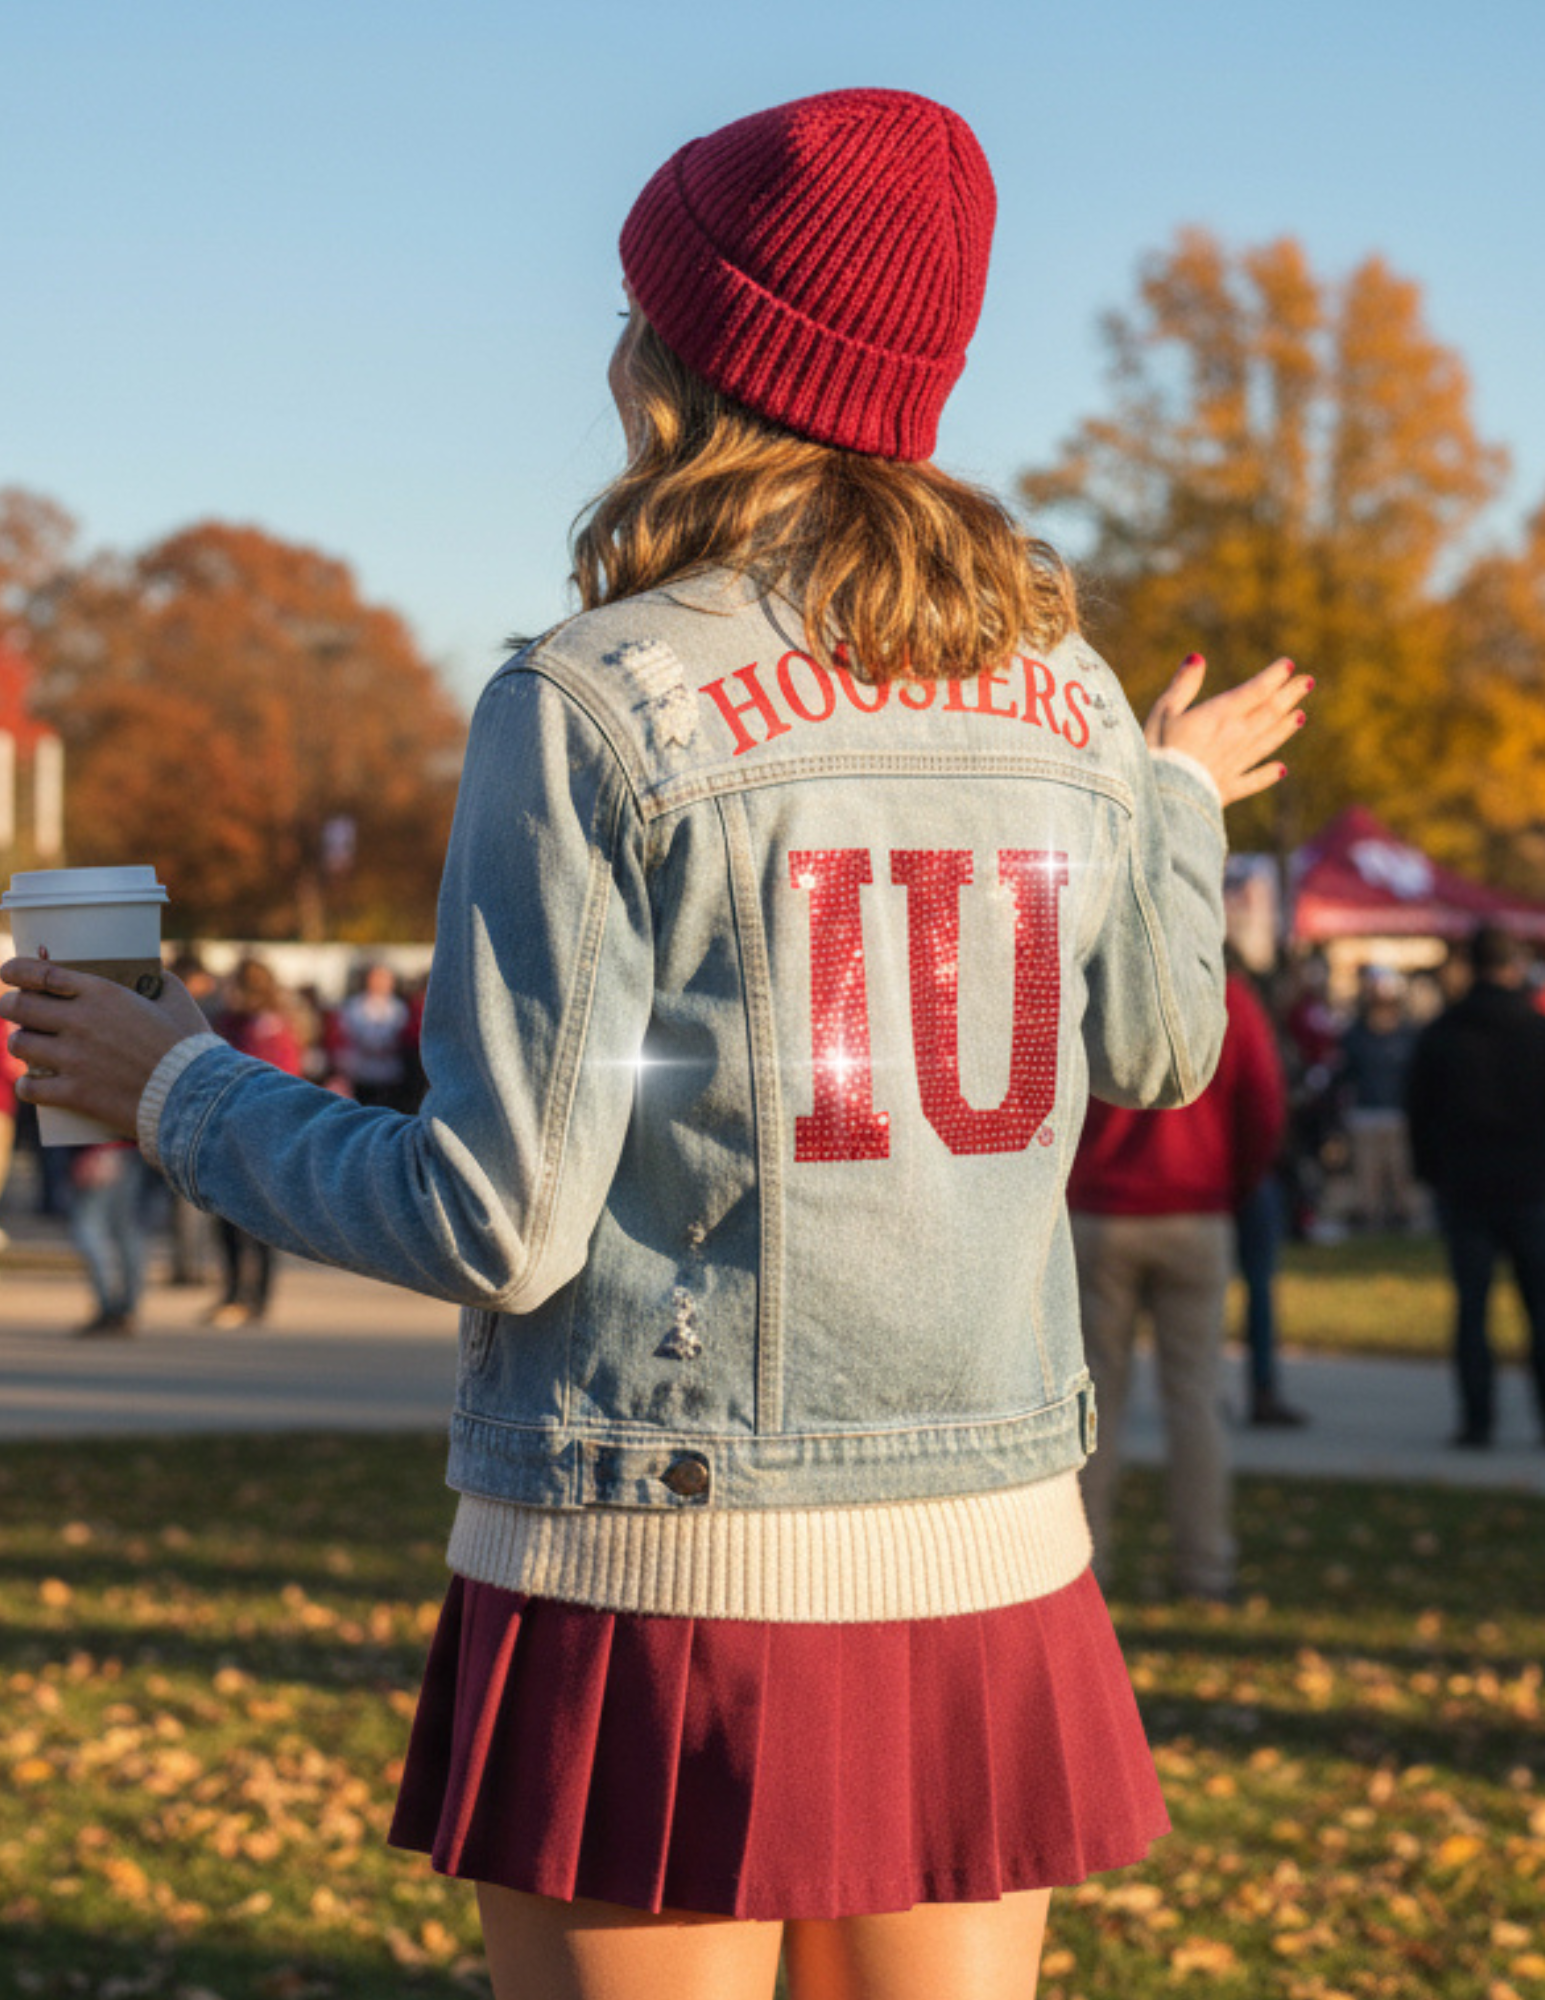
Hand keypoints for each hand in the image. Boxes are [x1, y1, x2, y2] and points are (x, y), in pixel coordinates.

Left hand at [0, 958, 209, 1136]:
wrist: (194, 1093)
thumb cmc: (189, 1046)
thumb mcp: (177, 999)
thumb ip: (158, 980)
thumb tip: (150, 974)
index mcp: (102, 993)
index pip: (41, 973)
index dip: (15, 970)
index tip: (7, 972)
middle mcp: (80, 1021)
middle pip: (19, 1007)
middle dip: (10, 1006)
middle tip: (14, 1010)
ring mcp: (73, 1058)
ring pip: (19, 1044)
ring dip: (20, 1044)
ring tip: (29, 1046)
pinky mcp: (74, 1093)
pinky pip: (29, 1088)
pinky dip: (27, 1085)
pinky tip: (31, 1084)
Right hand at [1143, 654, 1311, 804]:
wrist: (1161, 799)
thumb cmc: (1156, 750)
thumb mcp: (1163, 711)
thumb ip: (1183, 685)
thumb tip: (1197, 657)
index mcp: (1220, 715)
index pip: (1256, 690)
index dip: (1274, 676)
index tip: (1289, 664)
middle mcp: (1236, 738)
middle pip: (1270, 713)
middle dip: (1290, 695)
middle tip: (1308, 681)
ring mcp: (1234, 764)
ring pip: (1268, 742)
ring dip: (1285, 728)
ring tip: (1300, 716)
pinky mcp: (1227, 790)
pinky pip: (1254, 780)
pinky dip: (1269, 774)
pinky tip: (1281, 770)